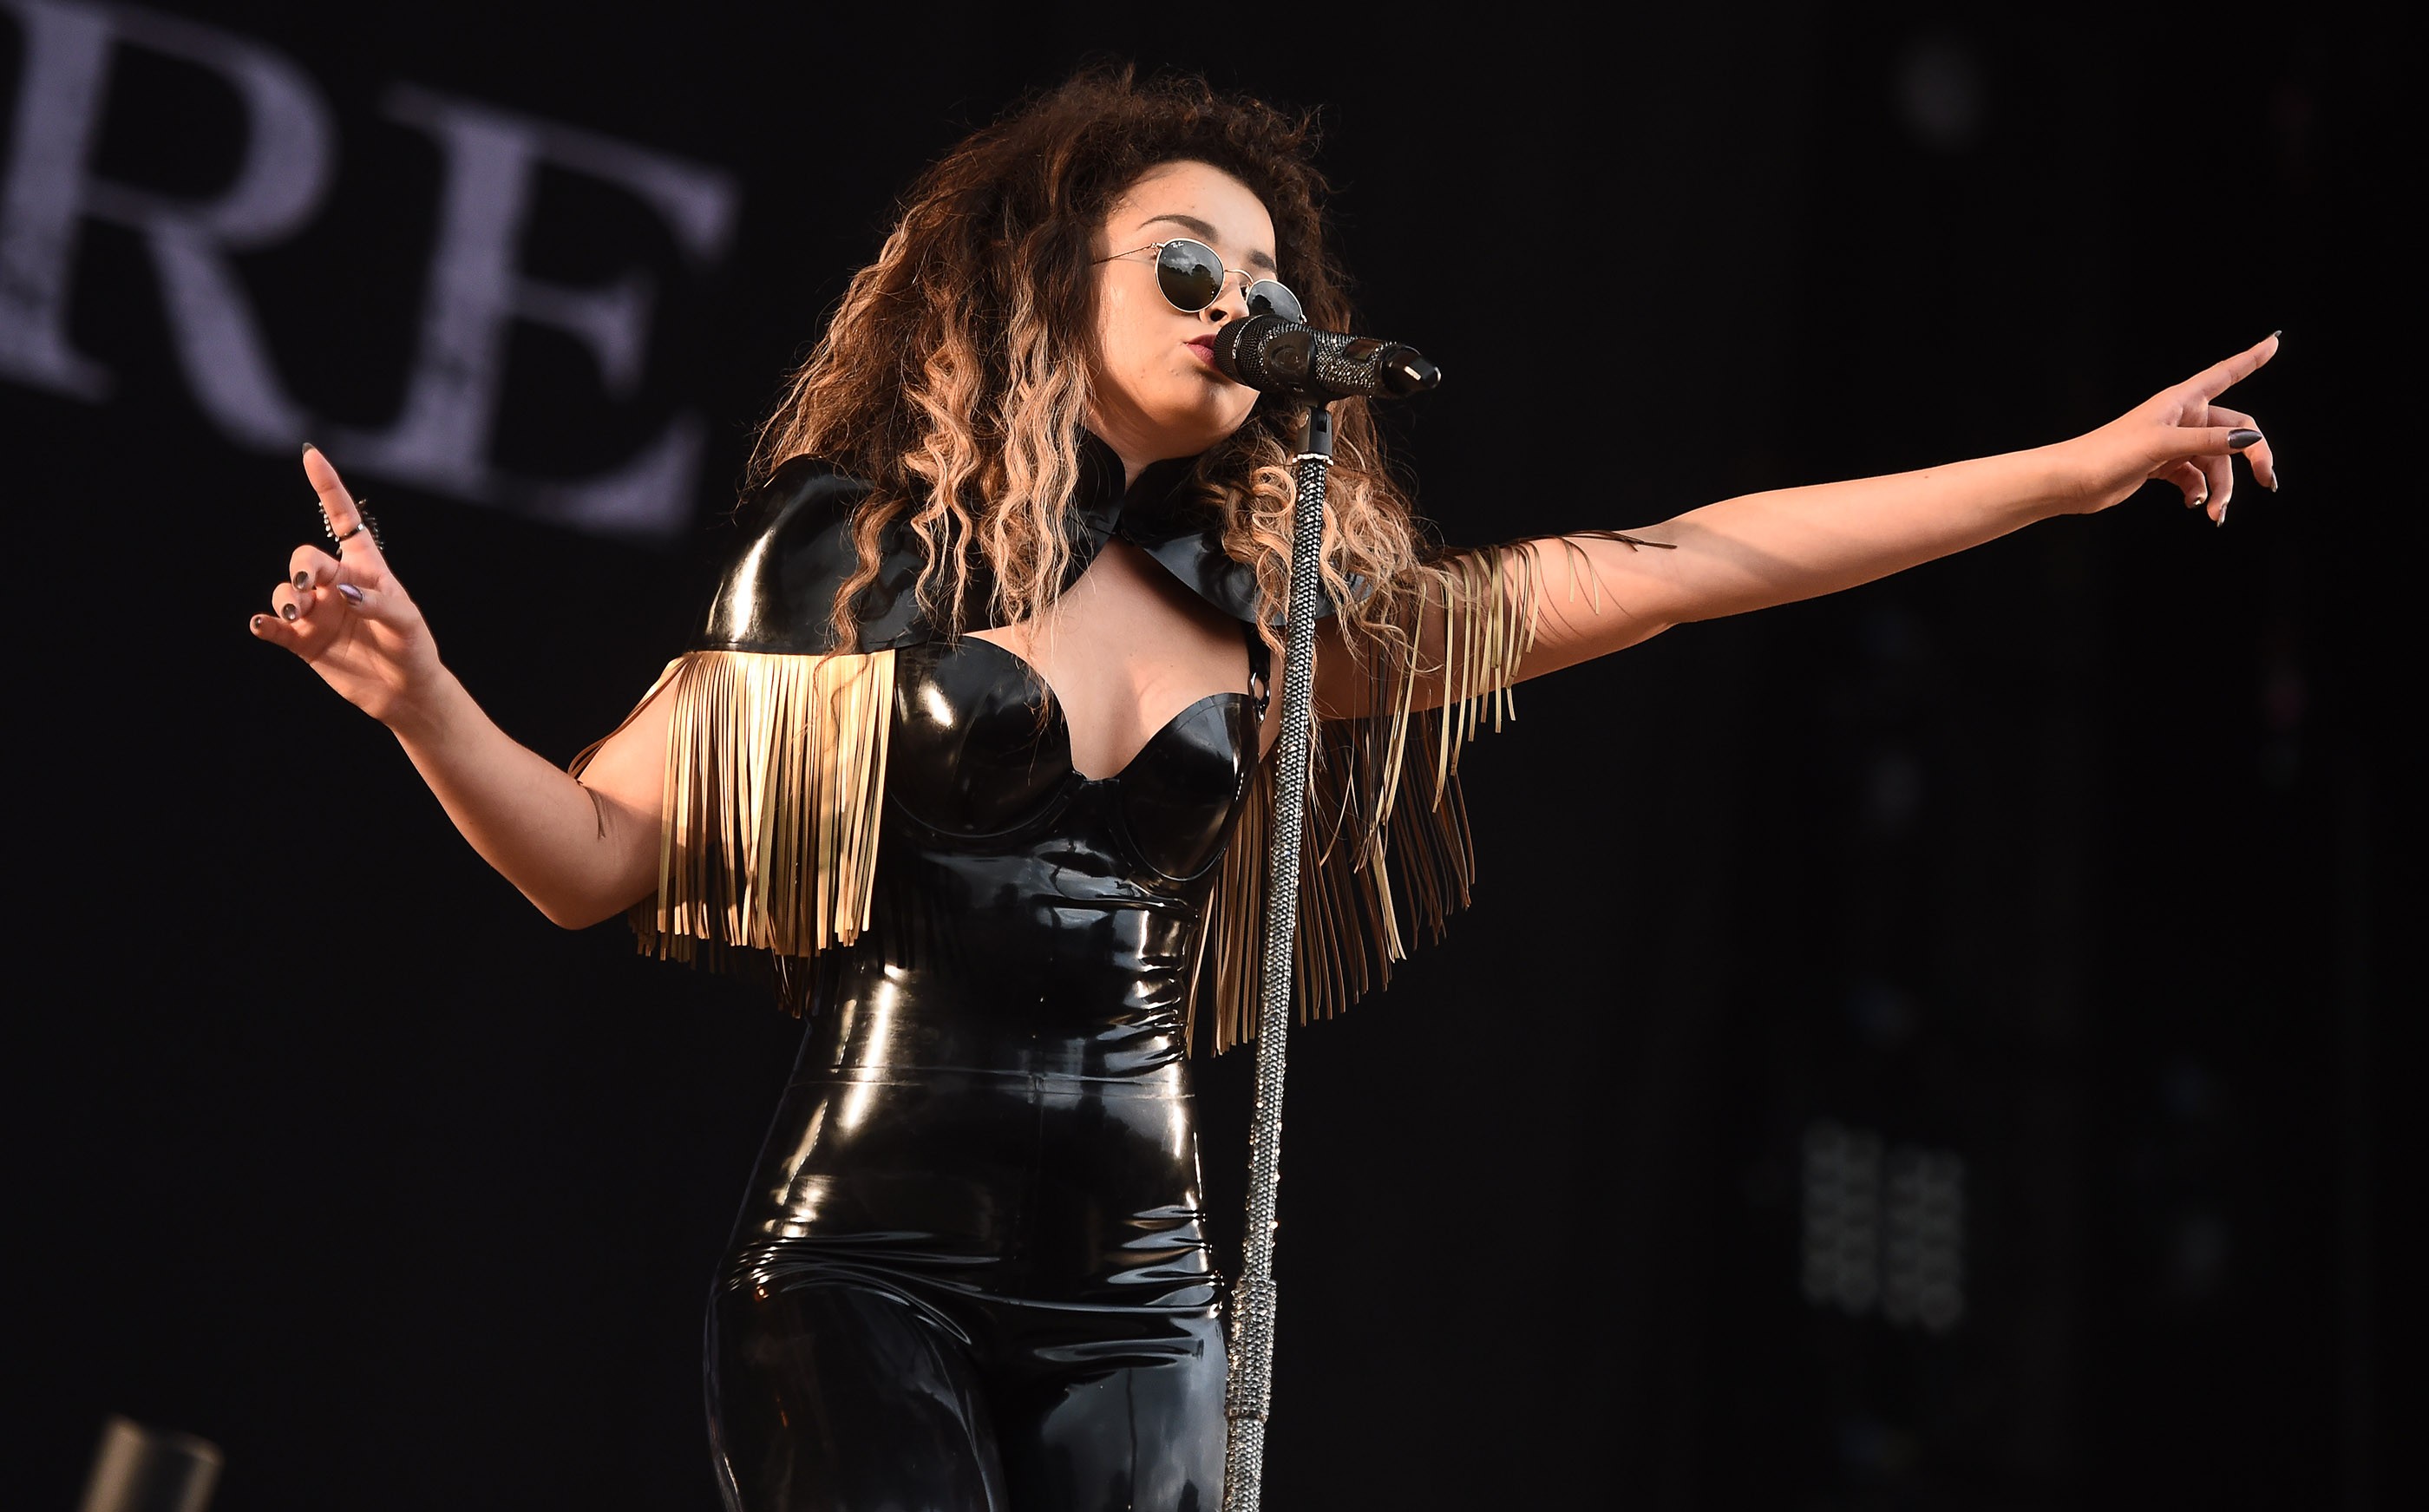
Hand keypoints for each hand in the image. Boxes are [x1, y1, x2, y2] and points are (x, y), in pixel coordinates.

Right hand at [249, 445, 446, 728]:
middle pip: (304, 558)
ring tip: (296, 613)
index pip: (342, 519)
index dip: (326, 486)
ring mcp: (316, 612)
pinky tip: (262, 626)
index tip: (311, 454)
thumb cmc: (414, 648)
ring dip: (285, 597)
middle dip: (301, 566)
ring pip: (285, 590)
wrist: (405, 692)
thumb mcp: (407, 622)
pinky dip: (264, 624)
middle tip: (310, 589)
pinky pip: (272, 627)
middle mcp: (335, 584)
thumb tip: (341, 592)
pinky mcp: (302, 642)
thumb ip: (378, 603)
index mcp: (365, 568)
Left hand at [2058, 332, 2281, 524]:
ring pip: (2217, 461)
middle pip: (2234, 431)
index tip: (2275, 342)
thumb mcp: (2163, 445)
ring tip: (2215, 512)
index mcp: (2182, 400)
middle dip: (2252, 455)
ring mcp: (2174, 442)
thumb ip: (2208, 442)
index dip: (2251, 358)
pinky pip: (2196, 476)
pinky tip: (2196, 505)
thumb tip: (2249, 439)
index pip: (2226, 373)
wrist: (2071, 482)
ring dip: (2222, 487)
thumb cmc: (2109, 453)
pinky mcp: (2163, 465)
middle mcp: (2182, 417)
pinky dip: (2200, 491)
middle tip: (2266, 481)